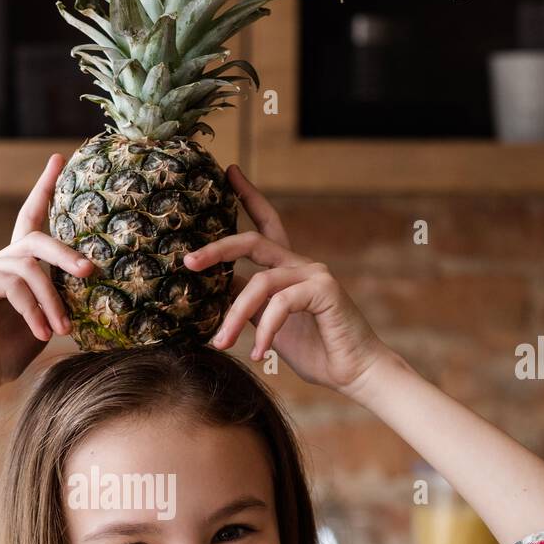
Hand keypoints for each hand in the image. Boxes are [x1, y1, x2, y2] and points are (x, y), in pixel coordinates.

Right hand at [0, 153, 94, 396]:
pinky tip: (40, 333)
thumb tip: (93, 290)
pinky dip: (33, 310)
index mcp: (15, 269)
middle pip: (37, 238)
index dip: (44, 189)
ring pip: (31, 266)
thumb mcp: (43, 326)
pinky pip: (14, 284)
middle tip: (91, 271)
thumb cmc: (2, 357)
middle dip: (66, 252)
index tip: (59, 159)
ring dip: (53, 299)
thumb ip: (59, 303)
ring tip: (64, 329)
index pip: (31, 220)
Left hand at [183, 164, 389, 394]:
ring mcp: (315, 273)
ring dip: (235, 317)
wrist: (354, 371)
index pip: (266, 224)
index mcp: (288, 269)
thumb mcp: (268, 323)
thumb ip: (246, 302)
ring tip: (221, 344)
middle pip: (253, 242)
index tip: (229, 172)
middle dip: (218, 249)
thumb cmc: (315, 350)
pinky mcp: (324, 289)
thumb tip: (215, 288)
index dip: (248, 196)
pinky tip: (259, 354)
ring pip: (260, 283)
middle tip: (189, 262)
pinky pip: (281, 304)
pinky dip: (265, 331)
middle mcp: (301, 263)